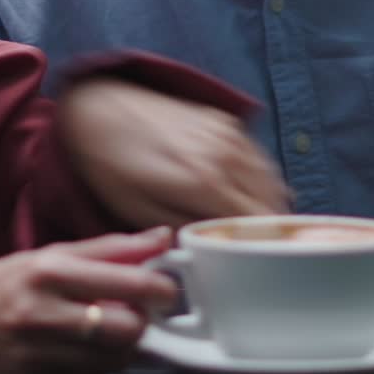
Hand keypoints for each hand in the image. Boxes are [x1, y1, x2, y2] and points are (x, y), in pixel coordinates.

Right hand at [0, 229, 174, 373]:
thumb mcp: (47, 254)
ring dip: (120, 345)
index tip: (168, 286)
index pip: (125, 281)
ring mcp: (40, 356)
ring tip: (102, 329)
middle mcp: (44, 314)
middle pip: (127, 327)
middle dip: (139, 320)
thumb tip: (160, 238)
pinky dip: (96, 366)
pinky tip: (78, 350)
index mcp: (49, 271)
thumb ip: (108, 248)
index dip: (159, 286)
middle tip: (133, 310)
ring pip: (115, 359)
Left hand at [59, 79, 290, 228]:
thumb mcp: (137, 210)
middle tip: (258, 250)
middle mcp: (224, 155)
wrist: (102, 110)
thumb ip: (181, 231)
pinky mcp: (225, 120)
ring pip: (271, 177)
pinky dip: (262, 177)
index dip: (262, 246)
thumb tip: (210, 251)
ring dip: (271, 202)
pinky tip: (250, 194)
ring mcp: (228, 133)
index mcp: (203, 182)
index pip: (257, 221)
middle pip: (271, 201)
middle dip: (269, 228)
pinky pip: (258, 155)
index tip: (260, 262)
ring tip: (258, 227)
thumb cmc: (113, 164)